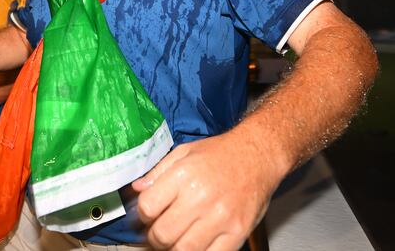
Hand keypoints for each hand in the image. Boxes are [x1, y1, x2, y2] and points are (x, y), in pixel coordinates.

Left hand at [132, 131, 282, 249]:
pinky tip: (197, 244)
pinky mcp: (238, 232)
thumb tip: (136, 189)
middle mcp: (200, 197)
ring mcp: (220, 217)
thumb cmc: (221, 153)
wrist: (258, 155)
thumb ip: (158, 171)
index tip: (147, 216)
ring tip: (176, 239)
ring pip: (183, 250)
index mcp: (183, 175)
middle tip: (158, 232)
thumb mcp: (184, 152)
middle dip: (154, 237)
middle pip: (162, 234)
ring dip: (174, 248)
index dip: (142, 216)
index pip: (147, 208)